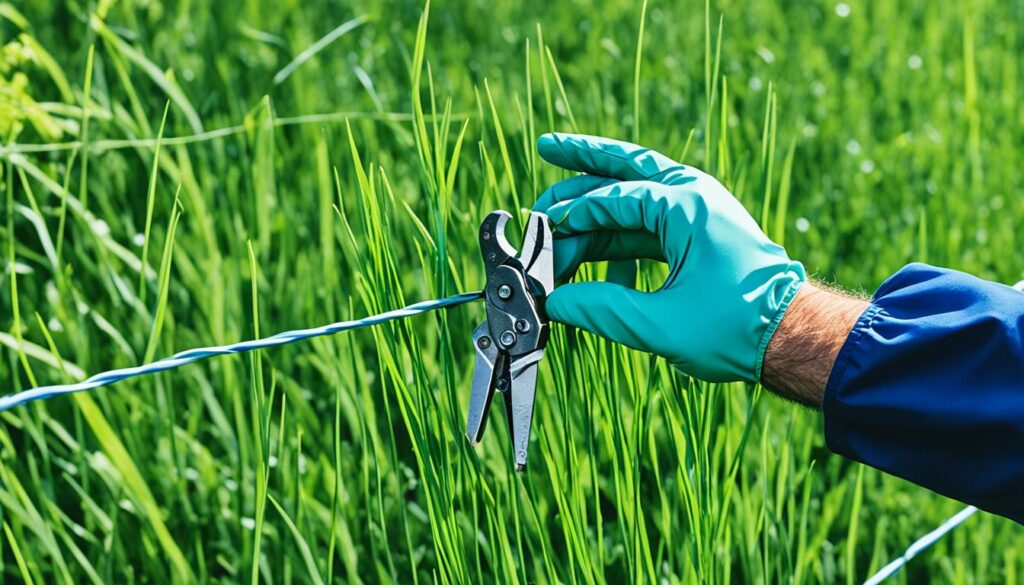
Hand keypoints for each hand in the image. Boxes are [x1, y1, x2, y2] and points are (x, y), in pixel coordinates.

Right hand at [533, 133, 805, 382]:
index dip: (572, 215)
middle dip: (583, 158)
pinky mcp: (697, 236)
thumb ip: (601, 309)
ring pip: (634, 195)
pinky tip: (595, 269)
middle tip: (545, 148)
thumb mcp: (660, 323)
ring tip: (555, 217)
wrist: (791, 336)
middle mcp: (692, 197)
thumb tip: (553, 301)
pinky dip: (618, 240)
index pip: (613, 197)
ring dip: (595, 208)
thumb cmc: (735, 327)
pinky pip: (647, 226)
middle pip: (626, 165)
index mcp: (685, 206)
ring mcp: (696, 214)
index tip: (540, 231)